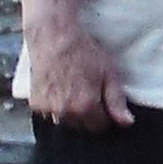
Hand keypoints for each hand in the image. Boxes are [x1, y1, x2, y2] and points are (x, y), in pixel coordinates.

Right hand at [25, 14, 132, 130]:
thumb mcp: (109, 73)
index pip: (99, 126)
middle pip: (82, 126)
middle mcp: (66, 112)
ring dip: (70, 113)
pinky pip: (49, 114)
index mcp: (85, 107)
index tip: (104, 103)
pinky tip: (59, 90)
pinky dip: (55, 107)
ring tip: (72, 90)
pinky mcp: (36, 103)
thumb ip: (117, 101)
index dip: (104, 115)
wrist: (53, 37)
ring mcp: (48, 109)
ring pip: (65, 121)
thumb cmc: (83, 52)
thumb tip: (126, 122)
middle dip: (88, 114)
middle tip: (88, 93)